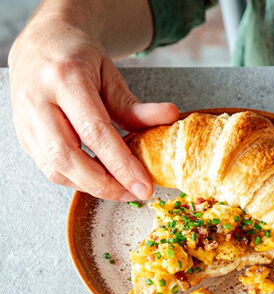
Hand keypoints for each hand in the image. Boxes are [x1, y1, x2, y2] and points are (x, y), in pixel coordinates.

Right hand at [9, 12, 178, 199]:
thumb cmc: (78, 57)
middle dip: (104, 184)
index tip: (144, 186)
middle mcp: (38, 98)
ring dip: (90, 187)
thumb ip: (135, 105)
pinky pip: (49, 169)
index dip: (121, 165)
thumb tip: (170, 117)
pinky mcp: (22, 134)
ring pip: (55, 168)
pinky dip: (76, 181)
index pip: (94, 131)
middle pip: (67, 156)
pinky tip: (97, 179)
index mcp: (64, 78)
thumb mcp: (110, 74)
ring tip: (119, 188)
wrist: (43, 41)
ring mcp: (25, 118)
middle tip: (132, 193)